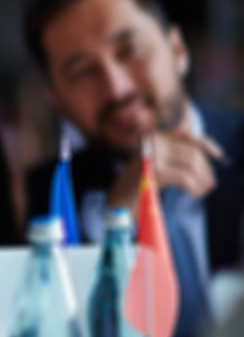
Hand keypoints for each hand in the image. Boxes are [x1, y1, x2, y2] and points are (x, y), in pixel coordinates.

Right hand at [109, 131, 223, 205]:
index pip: (187, 136)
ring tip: (202, 191)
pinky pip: (185, 177)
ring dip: (202, 179)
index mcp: (154, 137)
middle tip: (209, 184)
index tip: (219, 155)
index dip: (206, 145)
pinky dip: (194, 187)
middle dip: (206, 169)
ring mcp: (154, 154)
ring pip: (192, 163)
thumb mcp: (157, 163)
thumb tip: (206, 151)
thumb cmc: (139, 184)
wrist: (118, 199)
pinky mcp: (156, 170)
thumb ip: (175, 154)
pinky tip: (194, 193)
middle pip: (192, 152)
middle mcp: (153, 141)